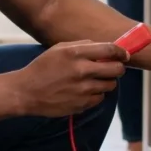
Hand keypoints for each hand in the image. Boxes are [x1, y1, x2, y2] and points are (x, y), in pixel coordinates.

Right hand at [13, 41, 128, 117]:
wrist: (27, 92)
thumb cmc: (42, 67)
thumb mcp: (59, 49)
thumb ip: (83, 46)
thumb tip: (103, 48)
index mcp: (76, 53)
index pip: (110, 50)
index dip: (121, 52)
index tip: (124, 55)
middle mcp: (82, 71)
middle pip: (116, 69)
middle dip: (117, 68)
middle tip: (111, 68)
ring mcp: (83, 90)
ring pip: (110, 85)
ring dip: (106, 82)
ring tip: (93, 80)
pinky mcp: (82, 104)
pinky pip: (99, 98)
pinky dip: (96, 94)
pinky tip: (83, 91)